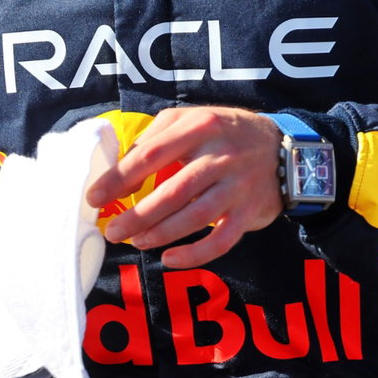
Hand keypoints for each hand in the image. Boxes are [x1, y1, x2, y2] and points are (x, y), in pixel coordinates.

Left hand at [84, 107, 282, 268]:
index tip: (94, 197)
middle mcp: (219, 156)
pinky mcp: (249, 212)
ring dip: (160, 234)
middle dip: (136, 215)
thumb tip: (119, 167)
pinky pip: (222, 240)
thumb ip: (156, 137)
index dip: (119, 178)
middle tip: (112, 231)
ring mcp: (237, 186)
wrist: (283, 149)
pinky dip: (195, 254)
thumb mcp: (191, 119)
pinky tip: (170, 259)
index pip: (150, 155)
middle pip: (171, 191)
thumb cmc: (224, 133)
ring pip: (194, 217)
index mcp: (198, 128)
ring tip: (136, 242)